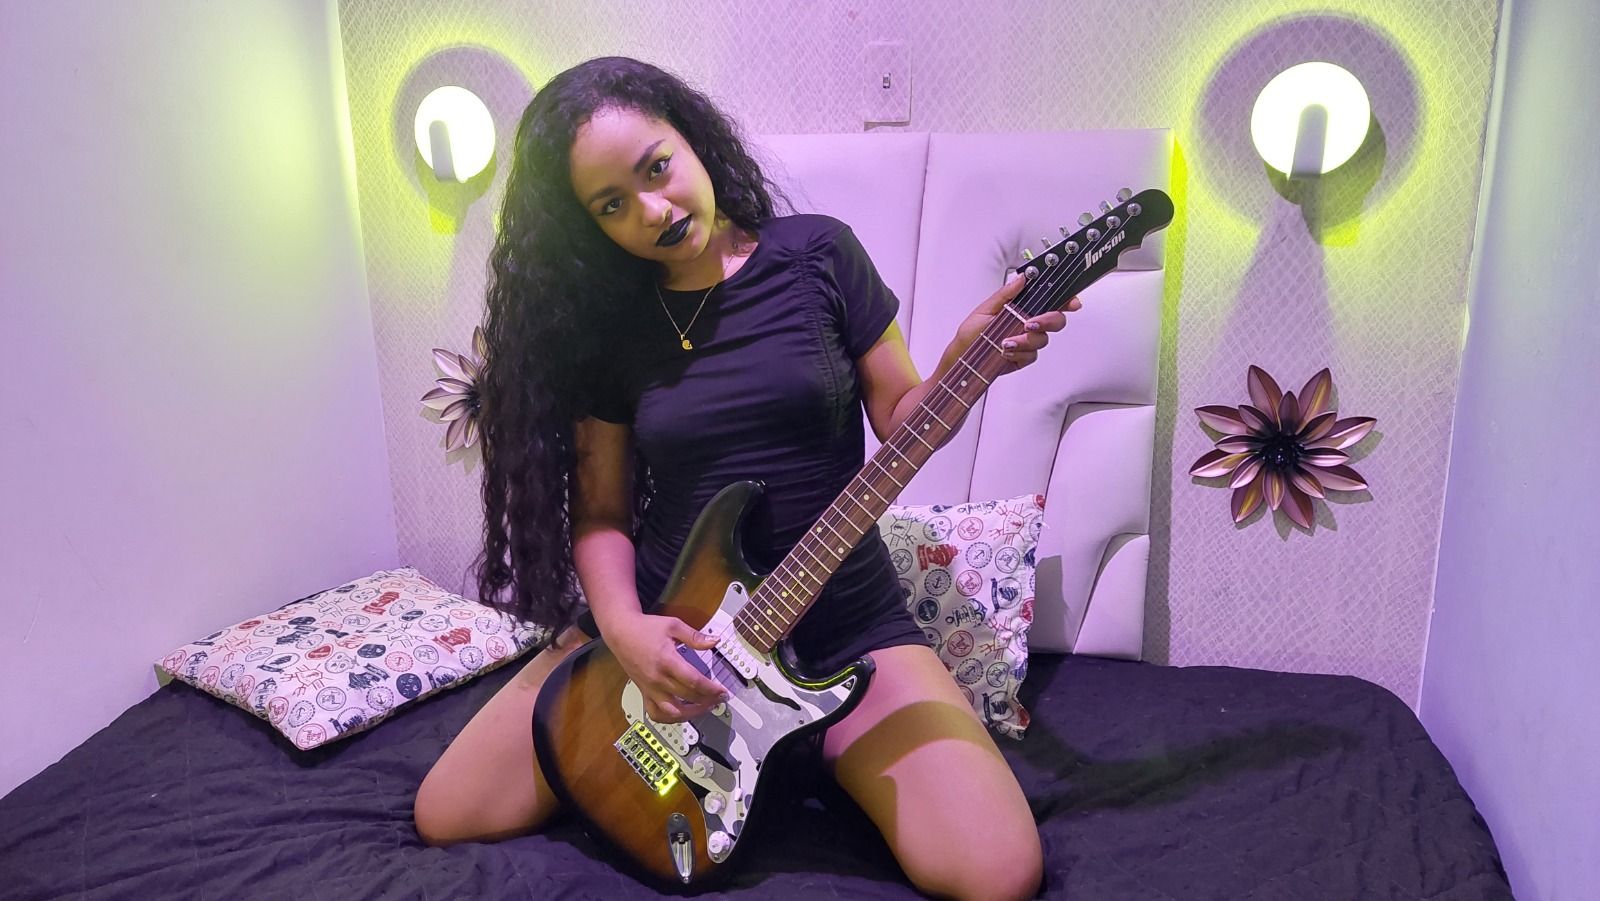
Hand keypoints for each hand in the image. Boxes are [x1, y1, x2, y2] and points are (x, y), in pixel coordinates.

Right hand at [605, 613, 727, 723]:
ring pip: (672, 712)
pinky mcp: (644, 693)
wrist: (621, 632)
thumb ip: (695, 636)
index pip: (693, 681)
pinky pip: (656, 714)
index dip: (711, 689)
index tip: (723, 691)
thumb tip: (715, 641)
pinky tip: (682, 715)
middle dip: (708, 700)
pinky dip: (669, 719)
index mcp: (667, 661)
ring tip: (705, 708)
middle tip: (720, 698)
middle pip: (687, 697)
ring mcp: (650, 689)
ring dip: (692, 714)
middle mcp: (658, 678)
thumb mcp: (673, 625)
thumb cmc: (646, 628)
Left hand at [946, 273, 1080, 374]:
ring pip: (1043, 340)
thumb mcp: (985, 309)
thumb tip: (1021, 278)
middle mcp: (1027, 323)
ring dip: (1026, 340)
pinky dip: (1018, 353)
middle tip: (1031, 323)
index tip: (1071, 302)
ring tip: (1006, 342)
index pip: (1049, 301)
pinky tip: (1005, 351)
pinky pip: (1031, 355)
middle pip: (1055, 320)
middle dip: (1048, 321)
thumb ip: (1006, 294)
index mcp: (1021, 308)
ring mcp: (1027, 341)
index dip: (1065, 300)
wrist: (961, 358)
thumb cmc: (970, 334)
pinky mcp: (1024, 357)